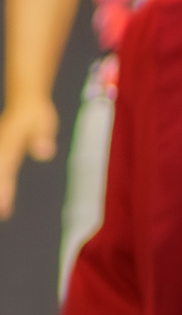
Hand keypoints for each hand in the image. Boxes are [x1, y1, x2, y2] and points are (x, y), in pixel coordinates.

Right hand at [0, 97, 59, 221]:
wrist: (25, 100)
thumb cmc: (35, 113)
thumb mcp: (43, 123)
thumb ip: (42, 138)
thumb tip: (44, 152)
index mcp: (9, 145)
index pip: (5, 171)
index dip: (4, 189)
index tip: (4, 207)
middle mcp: (0, 149)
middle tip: (2, 215)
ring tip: (3, 212)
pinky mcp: (1, 153)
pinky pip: (0, 172)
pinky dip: (1, 184)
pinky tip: (4, 203)